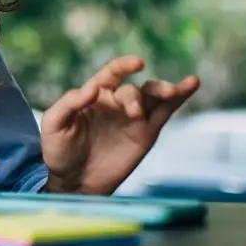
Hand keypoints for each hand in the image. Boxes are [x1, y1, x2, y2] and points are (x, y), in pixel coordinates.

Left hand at [40, 55, 199, 195]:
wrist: (73, 181)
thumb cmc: (58, 150)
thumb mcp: (53, 125)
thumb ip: (69, 104)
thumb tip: (91, 88)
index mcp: (94, 95)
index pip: (111, 73)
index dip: (123, 66)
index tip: (137, 63)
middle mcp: (116, 102)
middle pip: (134, 91)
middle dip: (136, 98)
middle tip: (134, 112)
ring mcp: (133, 117)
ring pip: (154, 96)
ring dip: (165, 90)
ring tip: (173, 91)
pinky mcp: (146, 134)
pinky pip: (165, 112)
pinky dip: (179, 98)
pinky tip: (191, 84)